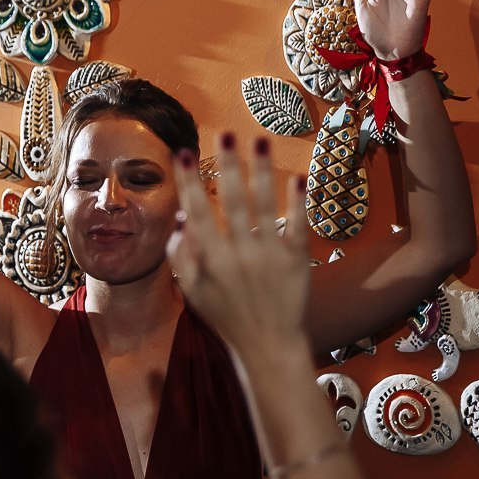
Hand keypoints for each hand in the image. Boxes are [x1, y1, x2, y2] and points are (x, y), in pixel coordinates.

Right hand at [167, 134, 310, 367]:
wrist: (268, 346)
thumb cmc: (226, 316)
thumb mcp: (192, 291)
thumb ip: (181, 256)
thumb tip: (181, 218)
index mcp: (210, 260)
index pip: (196, 212)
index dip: (189, 182)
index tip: (184, 153)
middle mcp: (238, 253)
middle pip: (232, 200)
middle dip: (227, 164)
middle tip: (226, 133)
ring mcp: (269, 255)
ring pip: (264, 205)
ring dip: (261, 171)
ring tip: (260, 141)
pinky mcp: (295, 260)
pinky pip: (297, 225)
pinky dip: (297, 201)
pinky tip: (298, 177)